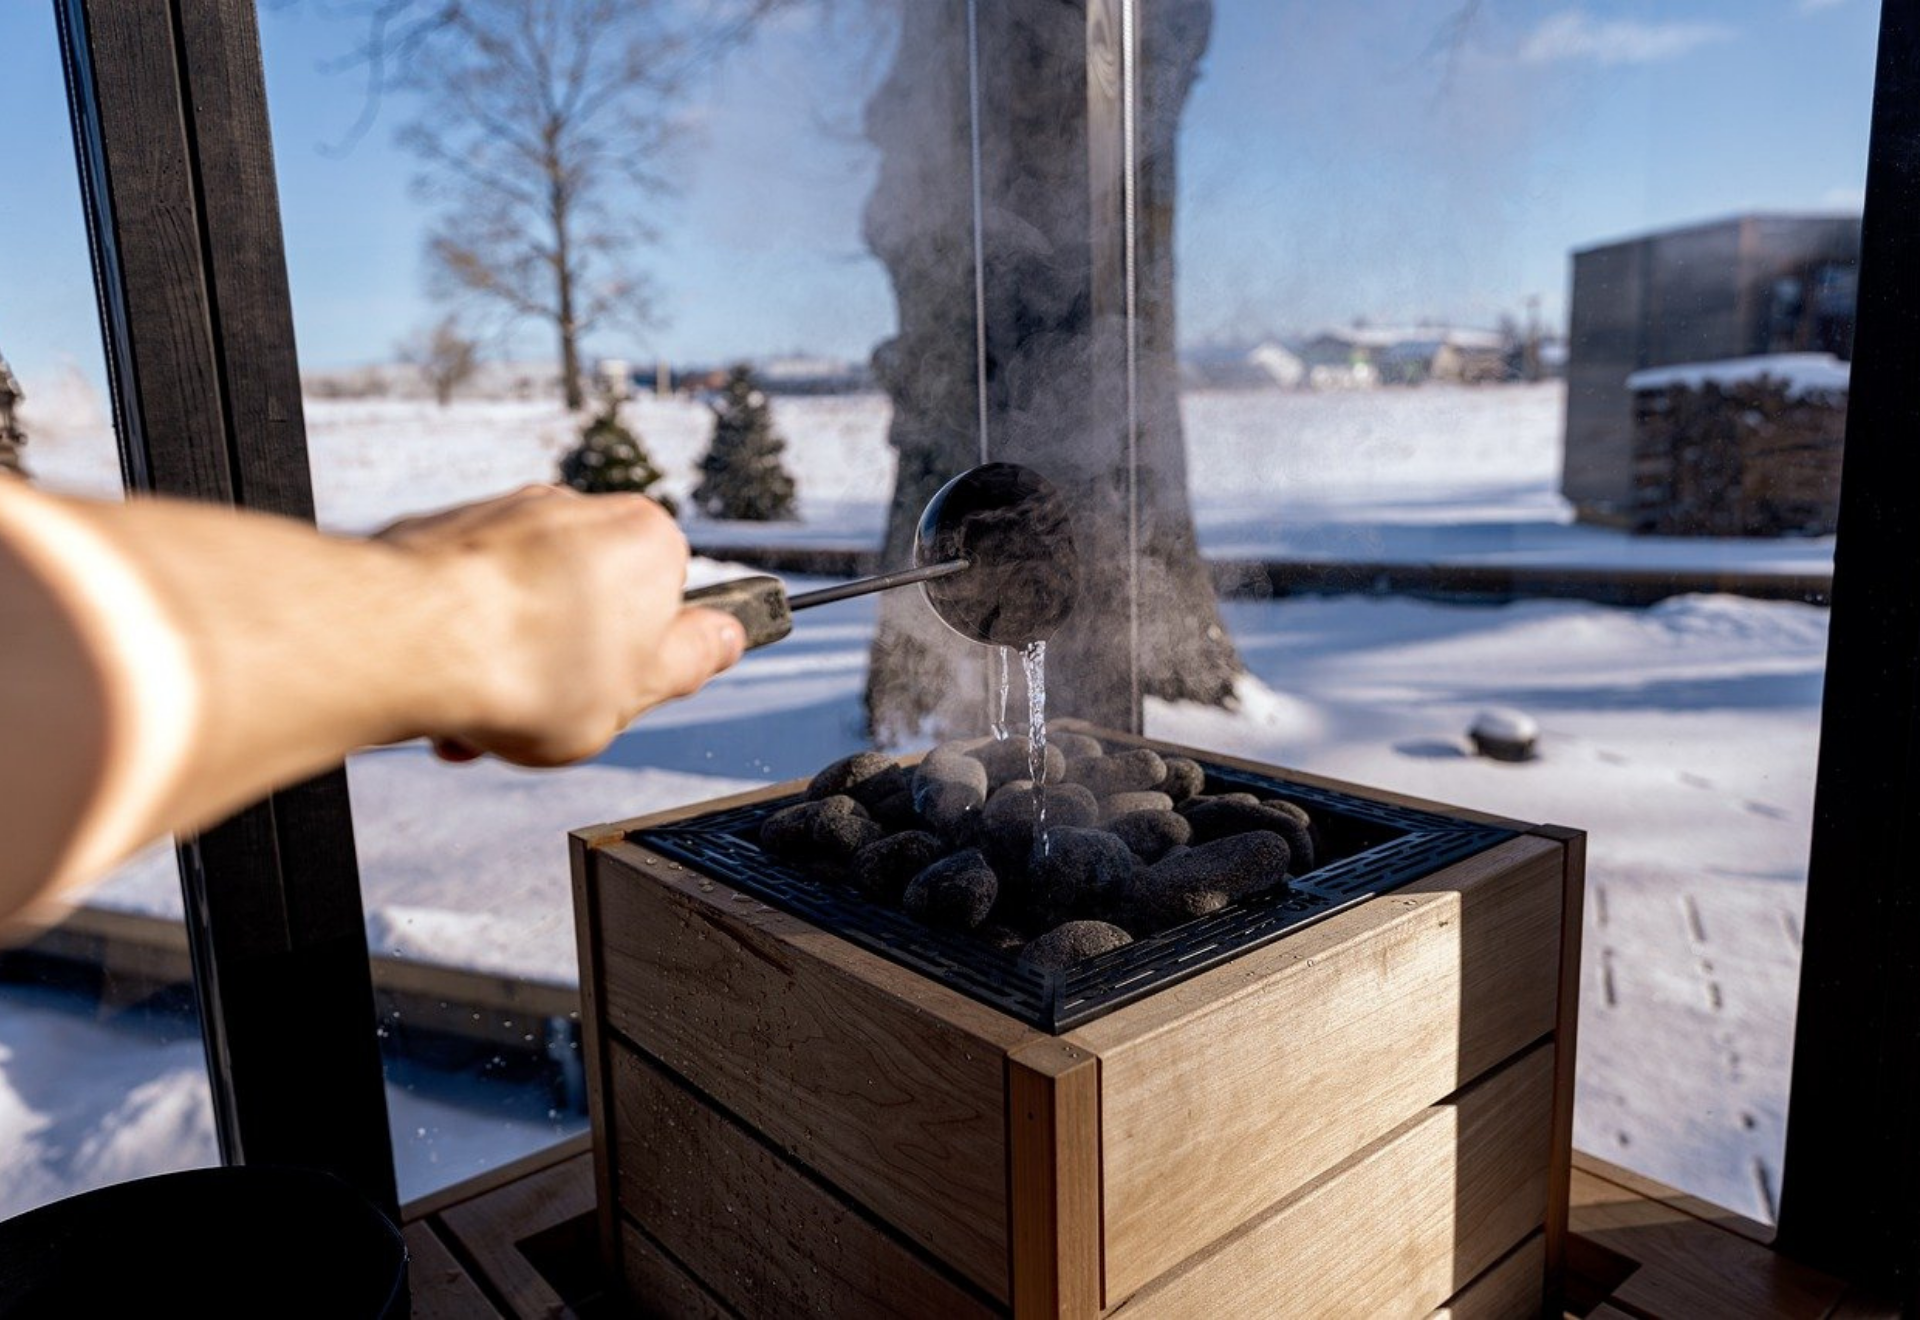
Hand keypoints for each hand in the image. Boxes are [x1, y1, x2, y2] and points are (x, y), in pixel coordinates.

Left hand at [377, 485, 745, 765]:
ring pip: (529, 603)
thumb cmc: (525, 667)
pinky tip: (450, 688)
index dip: (644, 662)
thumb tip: (724, 639)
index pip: (670, 602)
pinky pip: (472, 595)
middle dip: (570, 664)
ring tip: (489, 714)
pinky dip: (465, 640)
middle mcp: (579, 509)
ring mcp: (507, 514)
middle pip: (594, 602)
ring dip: (514, 661)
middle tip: (552, 712)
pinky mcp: (445, 530)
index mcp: (648, 540)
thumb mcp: (643, 692)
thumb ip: (693, 660)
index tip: (620, 692)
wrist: (405, 640)